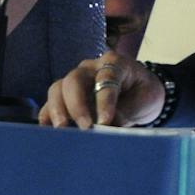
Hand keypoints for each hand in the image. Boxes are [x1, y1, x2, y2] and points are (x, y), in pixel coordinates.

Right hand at [39, 53, 164, 128]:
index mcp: (114, 63)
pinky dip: (48, 116)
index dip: (104, 101)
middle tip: (84, 127)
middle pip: (74, 80)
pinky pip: (51, 104)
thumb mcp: (146, 100)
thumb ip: (129, 110)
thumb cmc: (143, 93)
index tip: (106, 121)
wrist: (138, 93)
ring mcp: (75, 81)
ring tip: (62, 129)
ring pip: (57, 89)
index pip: (105, 78)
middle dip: (76, 104)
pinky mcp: (65, 97)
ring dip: (57, 110)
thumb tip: (110, 124)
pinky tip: (48, 130)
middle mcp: (90, 68)